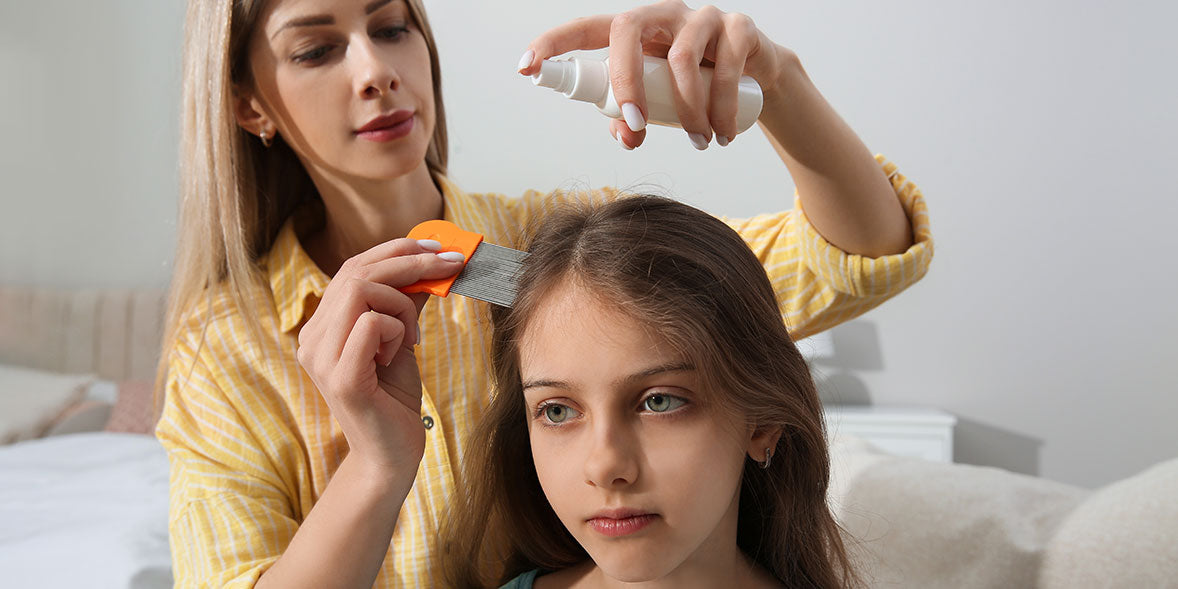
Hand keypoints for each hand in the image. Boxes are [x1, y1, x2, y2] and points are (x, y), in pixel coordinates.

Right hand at [296, 238, 462, 484]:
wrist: (390, 456)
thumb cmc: (393, 399)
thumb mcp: (400, 340)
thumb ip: (404, 303)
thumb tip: (427, 263)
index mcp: (321, 327)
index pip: (352, 268)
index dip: (394, 250)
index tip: (436, 247)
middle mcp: (312, 339)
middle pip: (355, 271)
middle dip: (409, 260)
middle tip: (450, 262)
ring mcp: (321, 358)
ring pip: (362, 290)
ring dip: (402, 303)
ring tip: (413, 335)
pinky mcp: (342, 377)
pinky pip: (372, 323)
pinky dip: (397, 329)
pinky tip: (399, 354)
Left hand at [518, 0, 791, 149]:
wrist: (758, 78)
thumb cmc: (694, 88)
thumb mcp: (657, 103)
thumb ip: (631, 116)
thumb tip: (623, 135)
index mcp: (634, 32)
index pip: (586, 29)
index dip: (553, 44)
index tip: (526, 68)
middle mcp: (662, 14)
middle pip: (627, 29)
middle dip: (625, 82)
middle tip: (637, 127)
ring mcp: (701, 16)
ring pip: (683, 57)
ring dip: (687, 109)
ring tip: (699, 143)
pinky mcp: (739, 28)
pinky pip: (727, 65)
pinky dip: (723, 106)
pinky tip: (723, 134)